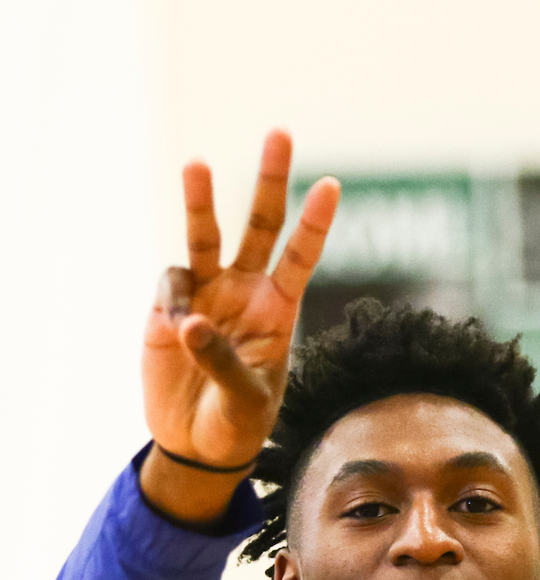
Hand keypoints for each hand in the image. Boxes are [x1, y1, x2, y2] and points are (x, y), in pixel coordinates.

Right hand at [140, 130, 338, 522]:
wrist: (196, 446)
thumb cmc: (237, 426)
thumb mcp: (245, 402)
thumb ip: (224, 363)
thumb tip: (191, 322)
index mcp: (279, 311)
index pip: (301, 258)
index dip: (314, 224)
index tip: (331, 187)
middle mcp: (244, 292)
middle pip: (260, 226)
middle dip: (270, 181)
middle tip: (280, 133)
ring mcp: (205, 294)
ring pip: (205, 236)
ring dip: (202, 202)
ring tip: (198, 165)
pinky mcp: (168, 306)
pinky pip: (170, 285)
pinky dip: (171, 301)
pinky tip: (174, 332)